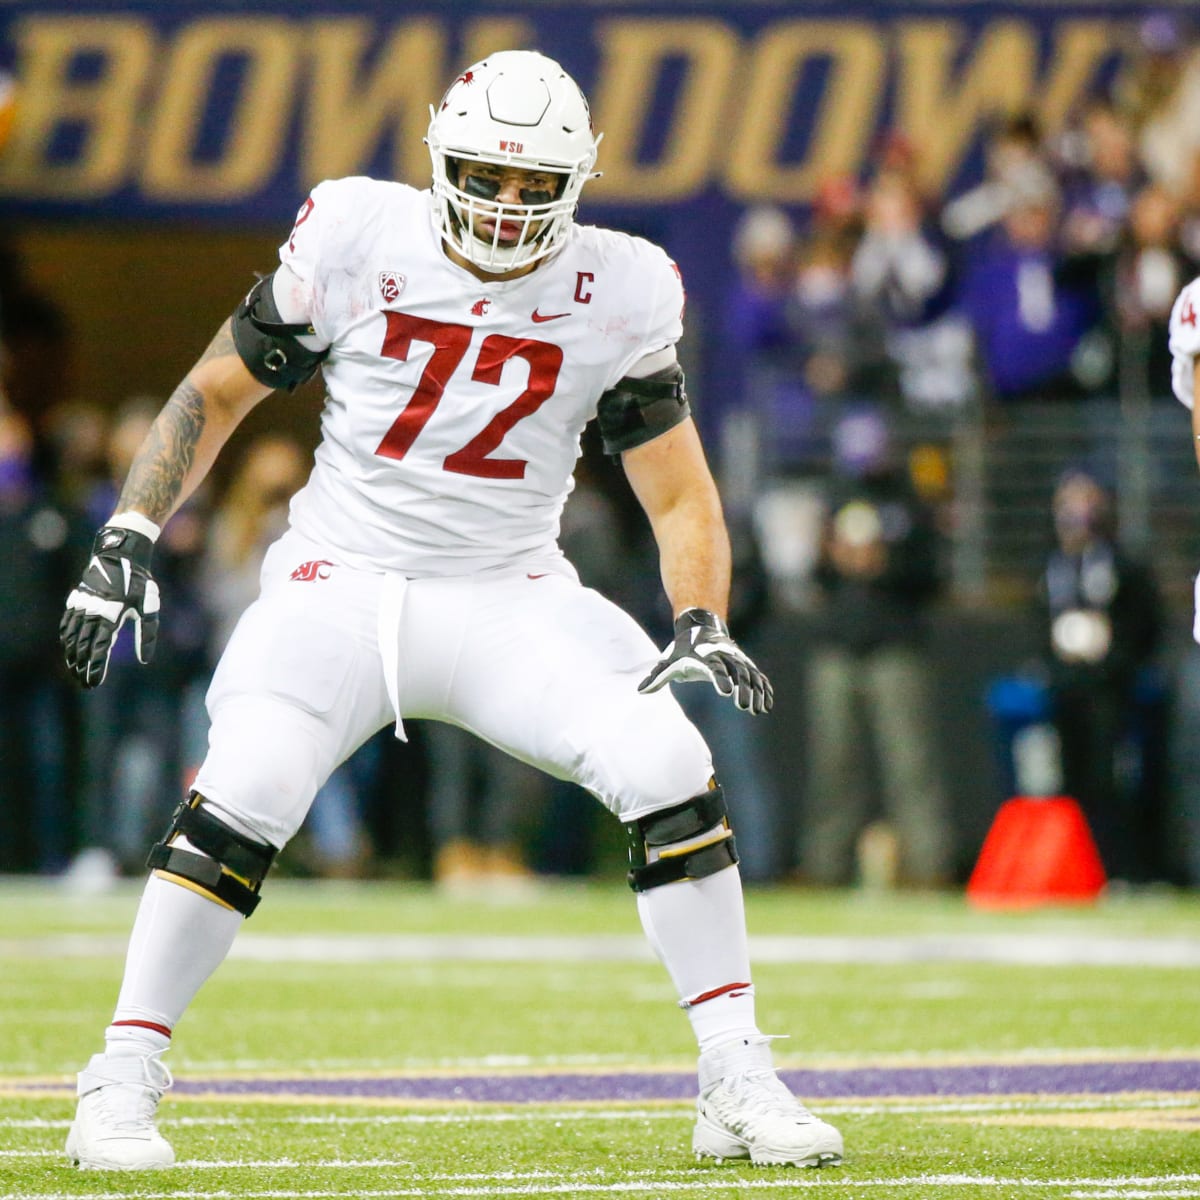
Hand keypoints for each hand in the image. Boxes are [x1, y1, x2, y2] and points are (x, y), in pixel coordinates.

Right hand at [60, 525, 159, 687]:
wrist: (119, 554)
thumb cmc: (138, 582)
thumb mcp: (148, 607)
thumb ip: (146, 634)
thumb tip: (145, 659)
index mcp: (110, 615)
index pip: (100, 649)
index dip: (96, 667)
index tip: (94, 682)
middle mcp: (92, 612)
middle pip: (83, 646)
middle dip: (83, 666)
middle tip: (85, 683)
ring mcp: (82, 605)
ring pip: (72, 637)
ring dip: (72, 655)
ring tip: (75, 670)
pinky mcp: (77, 599)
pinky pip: (67, 623)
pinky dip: (67, 638)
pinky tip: (68, 648)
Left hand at [638, 607, 772, 714]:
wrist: (700, 627)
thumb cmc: (682, 649)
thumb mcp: (668, 661)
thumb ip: (657, 677)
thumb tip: (640, 691)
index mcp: (705, 656)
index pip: (715, 668)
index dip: (721, 678)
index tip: (727, 692)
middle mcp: (724, 656)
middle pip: (737, 672)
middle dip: (743, 689)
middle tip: (745, 707)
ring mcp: (736, 659)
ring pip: (750, 674)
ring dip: (756, 691)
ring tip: (759, 709)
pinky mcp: (744, 663)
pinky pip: (756, 675)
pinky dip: (763, 687)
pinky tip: (767, 702)